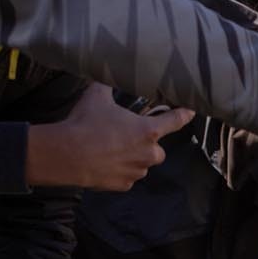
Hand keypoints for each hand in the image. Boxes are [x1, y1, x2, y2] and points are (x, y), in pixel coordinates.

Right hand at [25, 83, 190, 189]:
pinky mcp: (124, 185)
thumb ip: (109, 85)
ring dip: (132, 158)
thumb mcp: (97, 96)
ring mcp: (137, 171)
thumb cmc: (85, 123)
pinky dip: (119, 171)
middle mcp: (149, 154)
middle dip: (145, 143)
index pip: (175, 121)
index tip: (190, 112)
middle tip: (124, 136)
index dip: (183, 115)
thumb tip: (108, 73)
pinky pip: (127, 177)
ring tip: (109, 149)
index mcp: (149, 131)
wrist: (67, 155)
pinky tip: (103, 162)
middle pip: (156, 148)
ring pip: (141, 163)